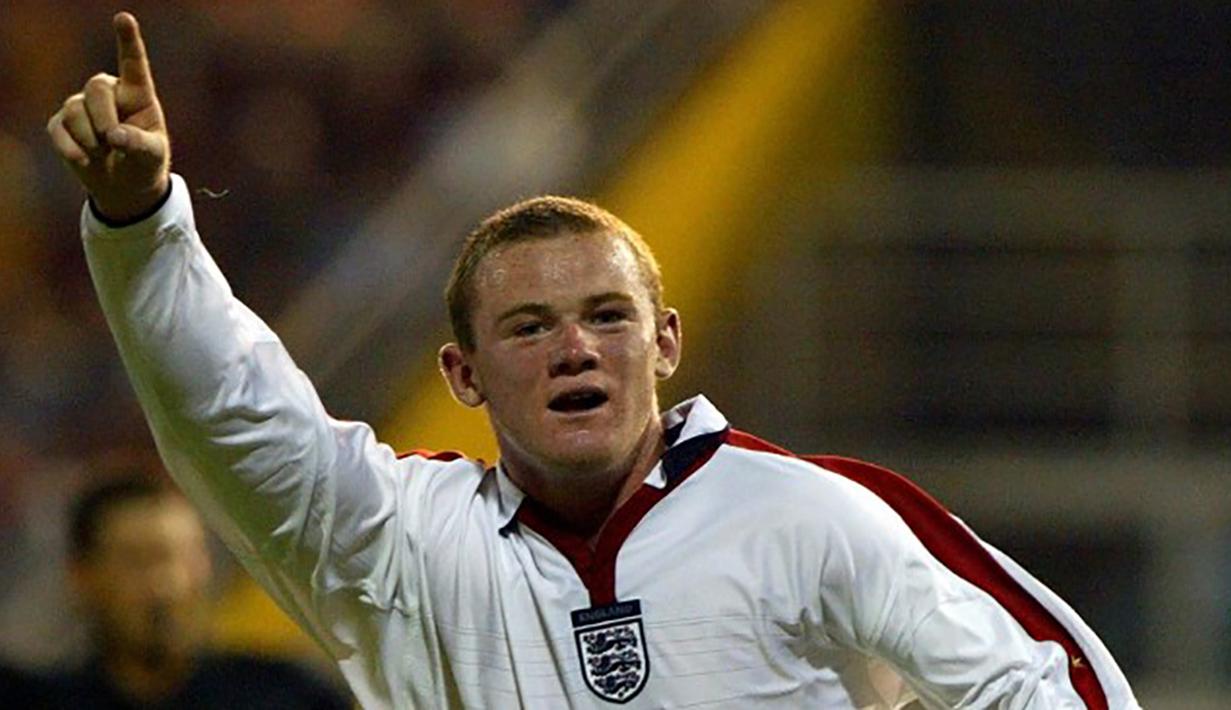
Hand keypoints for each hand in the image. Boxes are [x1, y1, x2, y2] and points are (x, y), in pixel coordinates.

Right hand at [47, 12, 170, 222]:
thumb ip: (139, 144)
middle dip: (102, 116)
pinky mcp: (63, 124)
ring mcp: (83, 107)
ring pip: (74, 108)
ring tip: (103, 153)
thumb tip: (115, 135)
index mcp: (138, 96)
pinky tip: (84, 160)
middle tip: (112, 140)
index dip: (128, 41)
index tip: (124, 18)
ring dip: (89, 137)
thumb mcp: (152, 157)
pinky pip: (57, 128)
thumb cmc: (145, 165)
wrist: (125, 187)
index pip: (133, 64)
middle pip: (96, 86)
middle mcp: (110, 95)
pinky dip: (70, 147)